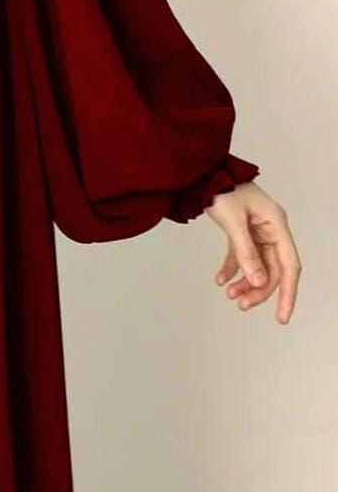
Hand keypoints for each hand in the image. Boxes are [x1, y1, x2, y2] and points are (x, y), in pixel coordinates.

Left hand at [206, 181, 301, 323]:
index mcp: (276, 225)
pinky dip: (232, 269)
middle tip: (240, 304)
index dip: (287, 293)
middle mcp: (270, 229)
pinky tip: (220, 280)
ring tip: (228, 293)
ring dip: (245, 281)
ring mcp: (257, 231)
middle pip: (272, 269)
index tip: (282, 317)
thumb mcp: (233, 223)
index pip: (289, 266)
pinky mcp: (241, 232)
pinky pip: (241, 257)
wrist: (202, 173)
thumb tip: (258, 281)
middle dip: (258, 289)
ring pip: (257, 265)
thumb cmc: (221, 189)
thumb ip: (246, 253)